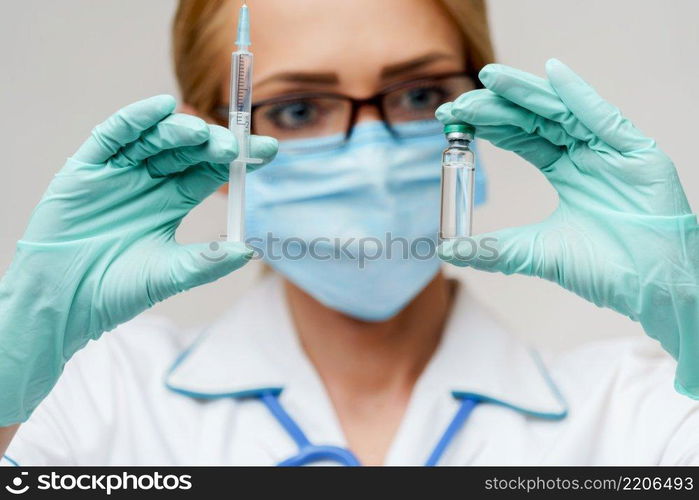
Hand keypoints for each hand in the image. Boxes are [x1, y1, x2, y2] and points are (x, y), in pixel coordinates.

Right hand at [0, 95, 276, 422]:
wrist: (63, 301)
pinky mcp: (88, 168)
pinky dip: (136, 120)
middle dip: (212, 145)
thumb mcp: (169, 275)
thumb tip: (248, 250)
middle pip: (187, 152)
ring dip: (179, 132)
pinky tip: (160, 109)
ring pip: (155, 140)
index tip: (268, 150)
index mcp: (171, 202)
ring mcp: (119, 173)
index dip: (237, 159)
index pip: (210, 171)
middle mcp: (149, 182)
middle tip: (234, 146)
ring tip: (201, 133)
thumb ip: (207, 262)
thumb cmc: (116, 290)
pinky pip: (113, 136)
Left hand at [437, 60, 698, 397]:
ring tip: (491, 78)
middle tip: (461, 103)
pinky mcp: (638, 154)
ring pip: (563, 112)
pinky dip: (579, 96)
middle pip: (537, 120)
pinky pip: (604, 119)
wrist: (652, 289)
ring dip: (526, 93)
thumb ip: (494, 249)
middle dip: (498, 108)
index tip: (454, 119)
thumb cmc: (605, 270)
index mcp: (568, 173)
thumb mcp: (535, 253)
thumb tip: (449, 251)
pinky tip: (552, 75)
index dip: (489, 126)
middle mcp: (587, 156)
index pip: (522, 138)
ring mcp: (612, 152)